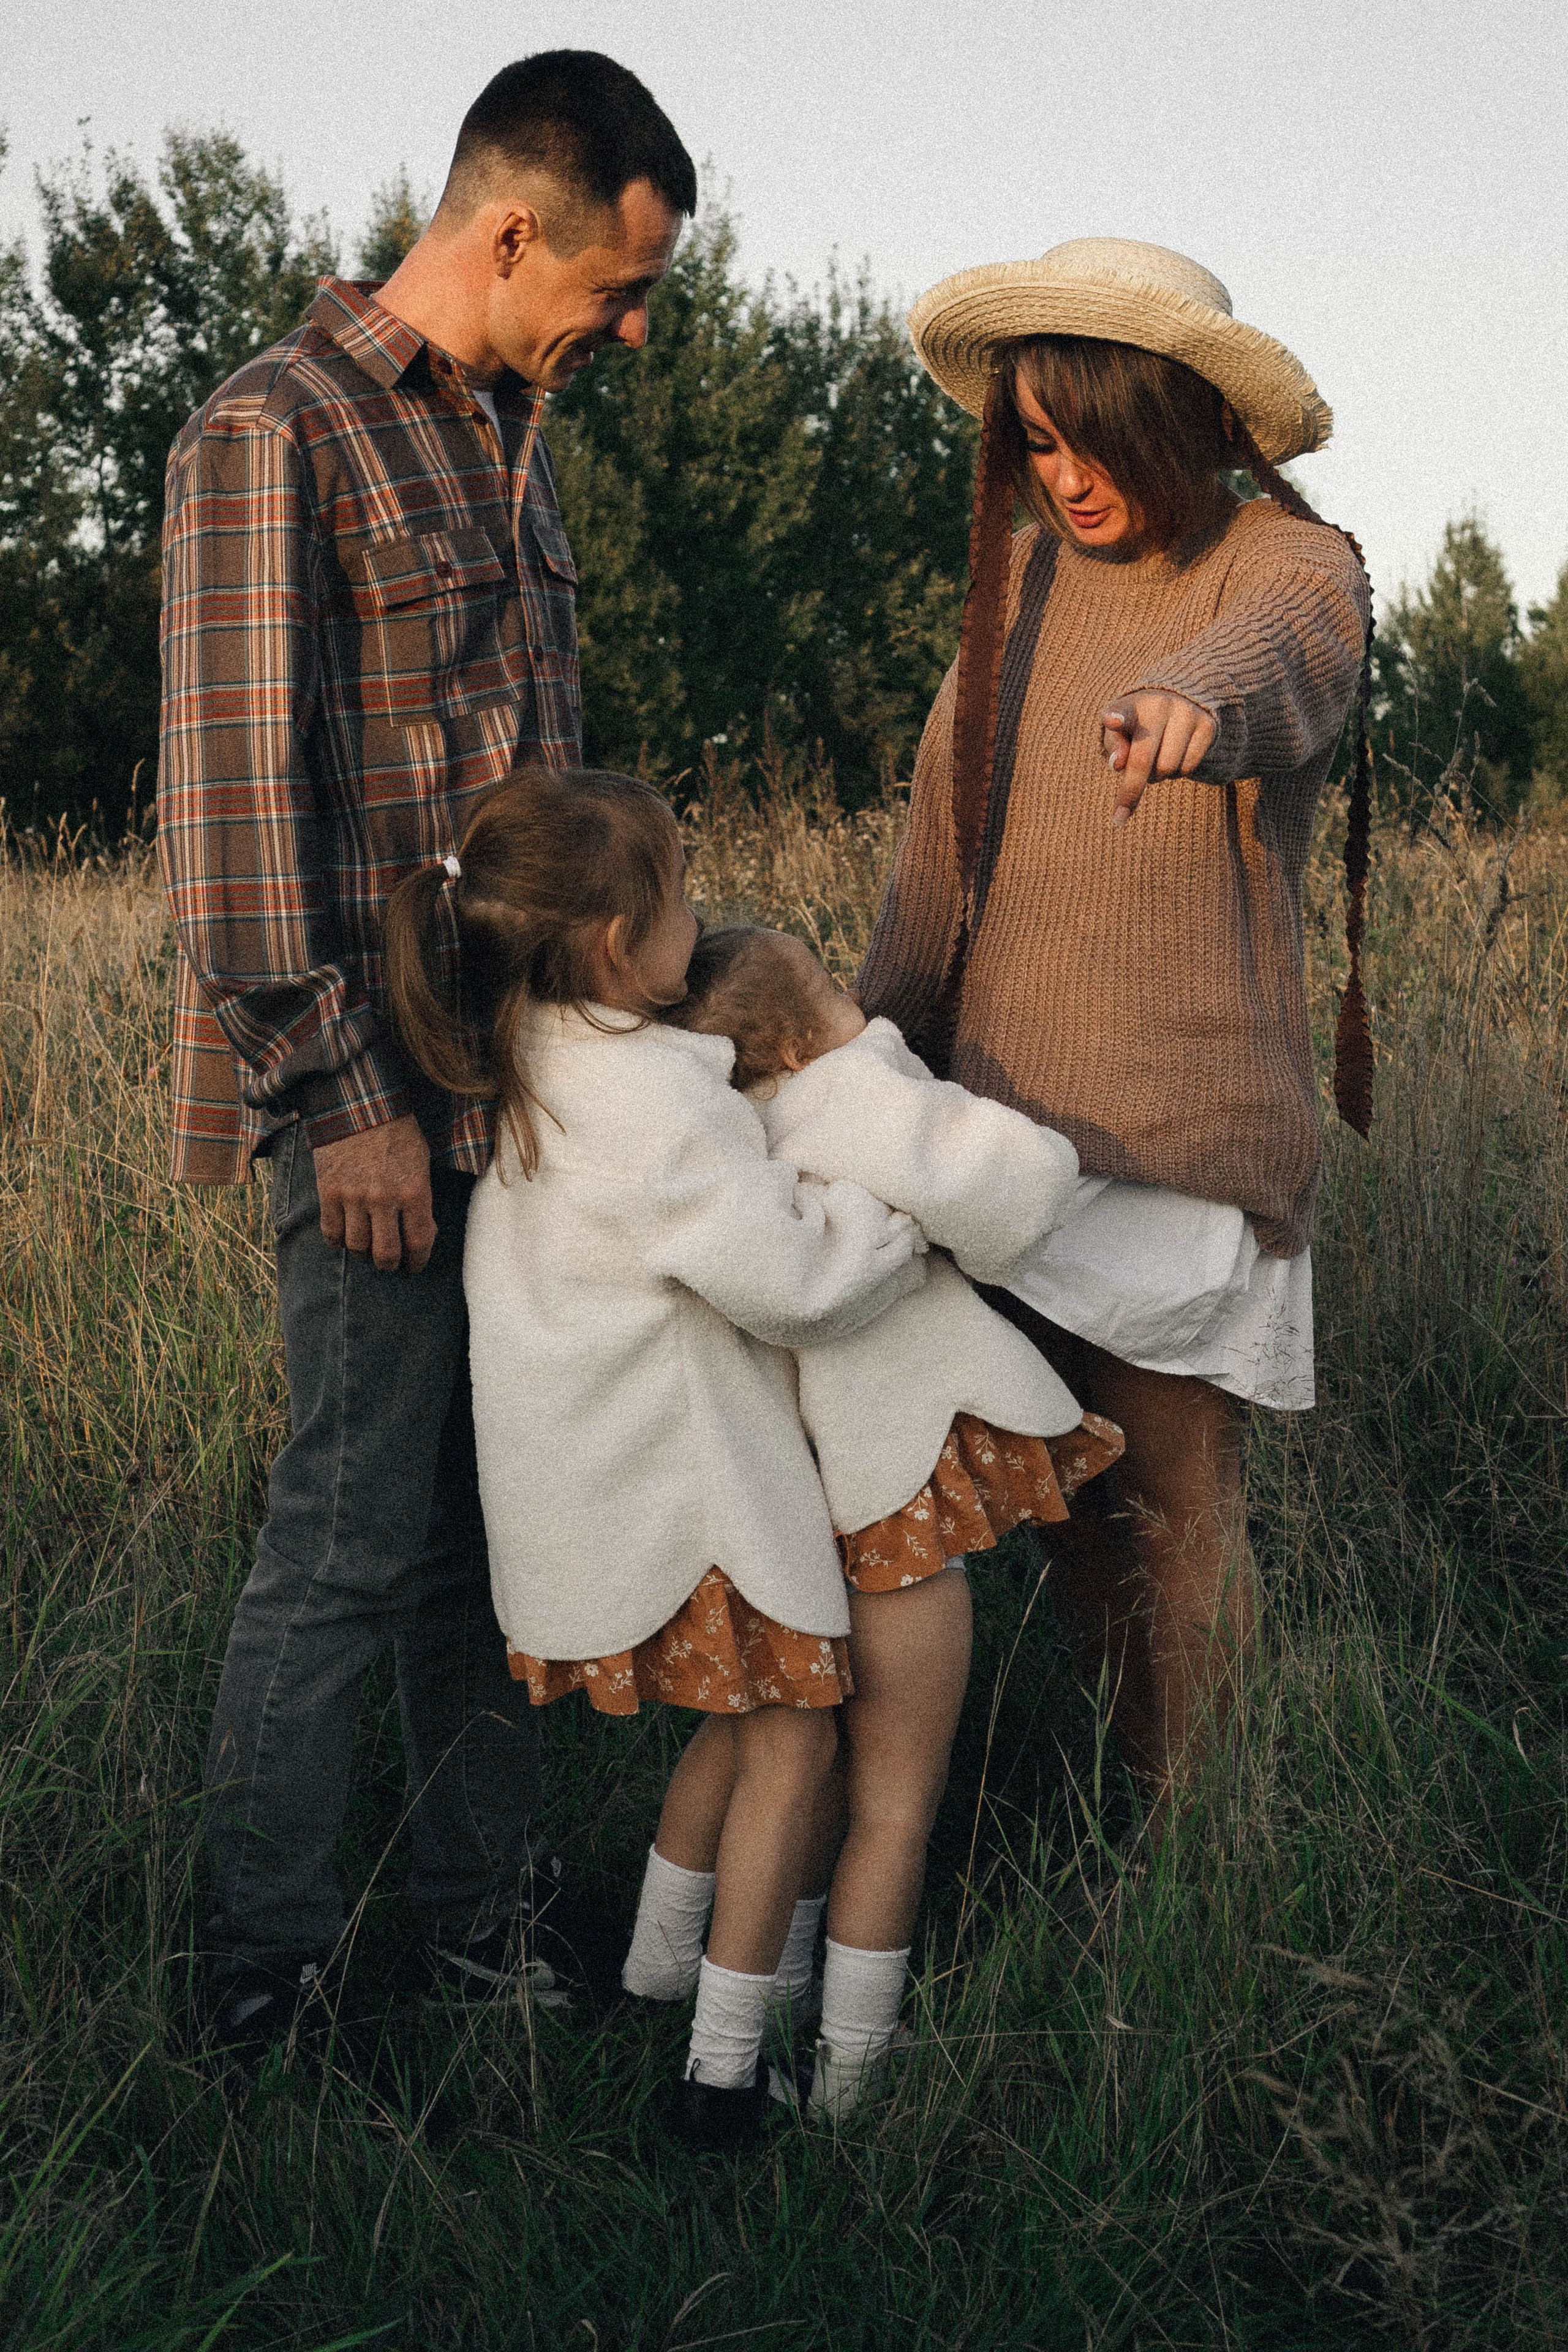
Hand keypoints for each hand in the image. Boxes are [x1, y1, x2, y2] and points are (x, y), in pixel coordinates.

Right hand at [313, 1114, 435, 1272]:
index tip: (414, 1265)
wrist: (358, 1104)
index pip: (419, 1242)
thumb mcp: (421, 1161)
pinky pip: (331, 1232)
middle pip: (386, 1254)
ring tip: (367, 1249)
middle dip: (389, 1264)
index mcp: (414, 1191)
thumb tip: (422, 1231)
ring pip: (357, 1247)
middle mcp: (384, 1199)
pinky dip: (337, 1241)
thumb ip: (421, 1198)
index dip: (418, 1261)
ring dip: (363, 1253)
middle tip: (390, 1263)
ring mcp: (354, 1197)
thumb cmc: (396, 1131)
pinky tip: (343, 1239)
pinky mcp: (329, 1192)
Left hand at [1099, 692, 1216, 824]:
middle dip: (1131, 791)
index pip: (1122, 711)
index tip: (1111, 721)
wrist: (1180, 702)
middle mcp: (1160, 705)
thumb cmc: (1139, 725)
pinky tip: (1174, 757)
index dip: (1116, 718)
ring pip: (1167, 768)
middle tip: (1119, 816)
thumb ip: (1114, 747)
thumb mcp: (1121, 733)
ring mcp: (1186, 714)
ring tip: (1155, 761)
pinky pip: (1188, 768)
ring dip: (1157, 776)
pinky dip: (1177, 773)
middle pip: (1142, 760)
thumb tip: (1118, 764)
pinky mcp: (1207, 726)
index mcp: (1132, 705)